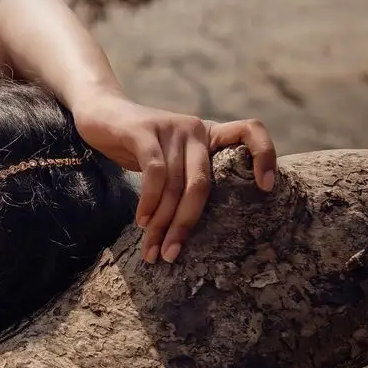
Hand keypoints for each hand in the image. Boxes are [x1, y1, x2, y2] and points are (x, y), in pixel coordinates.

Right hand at [73, 92, 276, 263]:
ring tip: (153, 248)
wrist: (101, 113)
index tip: (266, 189)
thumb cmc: (138, 145)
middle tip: (172, 253)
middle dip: (186, 223)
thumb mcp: (171, 158)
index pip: (251, 131)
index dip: (265, 156)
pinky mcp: (144, 130)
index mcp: (209, 136)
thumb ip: (186, 178)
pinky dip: (149, 201)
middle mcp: (195, 129)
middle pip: (203, 183)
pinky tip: (142, 221)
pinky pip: (155, 172)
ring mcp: (171, 128)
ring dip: (162, 222)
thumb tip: (194, 227)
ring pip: (175, 184)